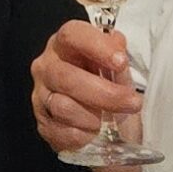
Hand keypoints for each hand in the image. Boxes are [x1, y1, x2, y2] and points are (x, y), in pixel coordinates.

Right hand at [30, 18, 141, 156]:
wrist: (102, 119)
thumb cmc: (109, 85)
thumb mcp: (118, 69)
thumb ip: (117, 59)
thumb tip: (117, 49)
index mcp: (64, 45)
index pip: (72, 35)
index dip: (97, 46)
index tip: (121, 62)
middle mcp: (46, 66)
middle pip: (66, 77)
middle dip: (104, 93)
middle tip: (132, 103)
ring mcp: (40, 95)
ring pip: (62, 106)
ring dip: (93, 118)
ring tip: (109, 121)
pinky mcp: (41, 122)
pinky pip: (59, 132)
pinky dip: (82, 136)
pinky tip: (92, 133)